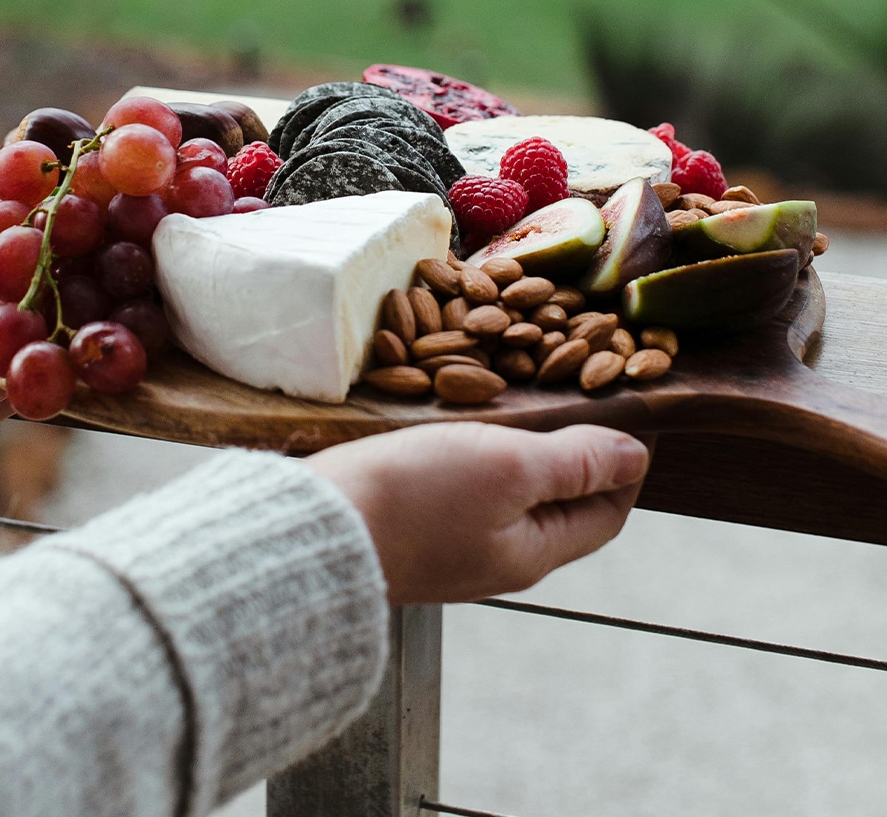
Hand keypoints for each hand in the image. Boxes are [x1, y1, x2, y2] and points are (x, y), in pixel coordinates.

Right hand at [307, 422, 649, 604]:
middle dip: (576, 455)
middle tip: (575, 395)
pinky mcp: (413, 528)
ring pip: (509, 494)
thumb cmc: (415, 496)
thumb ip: (575, 462)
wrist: (315, 527)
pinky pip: (466, 490)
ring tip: (522, 402)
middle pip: (558, 504)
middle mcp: (496, 556)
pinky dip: (479, 456)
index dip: (626, 466)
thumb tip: (636, 456)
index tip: (631, 415)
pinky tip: (462, 427)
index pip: (607, 512)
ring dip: (524, 450)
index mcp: (532, 552)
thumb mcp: (509, 468)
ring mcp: (451, 545)